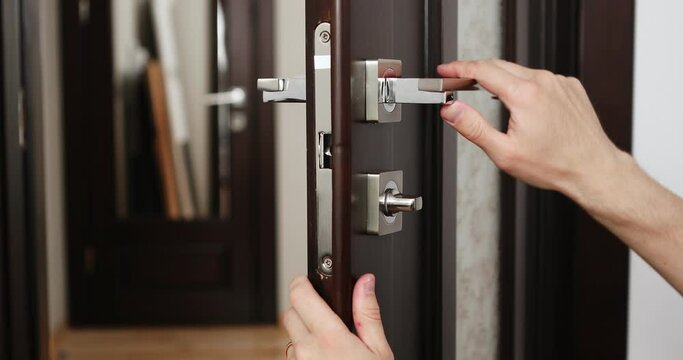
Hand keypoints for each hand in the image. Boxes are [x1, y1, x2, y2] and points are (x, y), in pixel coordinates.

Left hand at [283, 274, 392, 359]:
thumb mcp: (379, 351)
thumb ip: (368, 314)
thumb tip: (366, 283)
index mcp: (330, 339)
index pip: (299, 295)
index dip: (302, 283)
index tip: (307, 280)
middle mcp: (307, 351)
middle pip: (290, 313)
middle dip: (304, 310)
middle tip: (325, 317)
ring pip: (290, 337)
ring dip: (303, 335)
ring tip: (328, 345)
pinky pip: (293, 356)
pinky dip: (304, 353)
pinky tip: (324, 359)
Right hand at [438, 59, 623, 198]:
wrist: (593, 169)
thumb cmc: (555, 165)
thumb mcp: (504, 152)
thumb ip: (472, 127)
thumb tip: (451, 110)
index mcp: (525, 95)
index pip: (482, 70)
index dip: (458, 68)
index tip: (445, 70)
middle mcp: (544, 82)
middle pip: (498, 66)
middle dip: (473, 71)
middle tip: (456, 80)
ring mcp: (559, 82)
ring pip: (519, 71)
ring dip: (498, 78)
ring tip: (482, 91)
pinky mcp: (569, 87)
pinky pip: (539, 79)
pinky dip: (523, 85)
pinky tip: (518, 102)